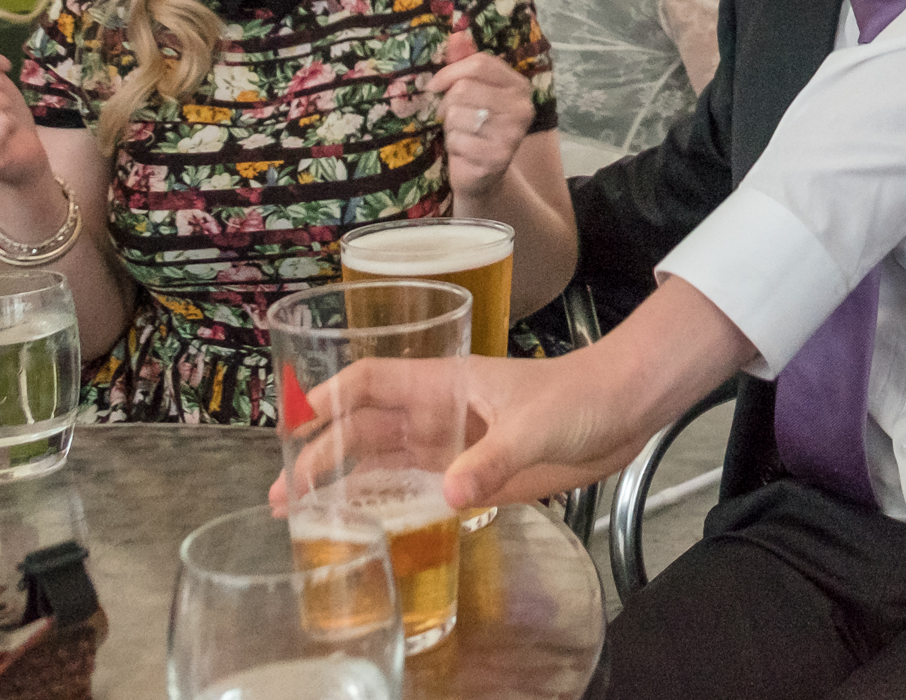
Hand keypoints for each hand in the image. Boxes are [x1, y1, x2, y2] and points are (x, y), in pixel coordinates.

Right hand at [271, 351, 650, 514]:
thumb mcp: (533, 425)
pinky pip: (417, 488)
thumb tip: (448, 493)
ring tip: (301, 513)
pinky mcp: (474, 474)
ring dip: (342, 483)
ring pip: (382, 462)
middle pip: (364, 430)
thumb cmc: (579, 396)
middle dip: (319, 455)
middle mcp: (438, 413)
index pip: (371, 381)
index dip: (328, 397)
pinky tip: (358, 524)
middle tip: (283, 494)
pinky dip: (385, 504)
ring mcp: (454, 444)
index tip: (291, 423)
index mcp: (444, 382)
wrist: (623, 410)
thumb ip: (491, 459)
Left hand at [428, 31, 534, 198]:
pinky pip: (458, 140)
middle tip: (452, 118)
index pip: (480, 64)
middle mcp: (522, 108)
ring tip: (461, 135)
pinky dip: (453, 147)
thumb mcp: (471, 92)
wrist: (483, 176)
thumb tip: (456, 33)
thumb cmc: (474, 128)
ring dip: (450, 128)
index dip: (450, 72)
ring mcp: (512, 134)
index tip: (435, 85)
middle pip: (464, 89)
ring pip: (458, 114)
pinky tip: (463, 153)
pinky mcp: (498, 158)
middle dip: (448, 105)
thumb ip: (465, 63)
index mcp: (519, 86)